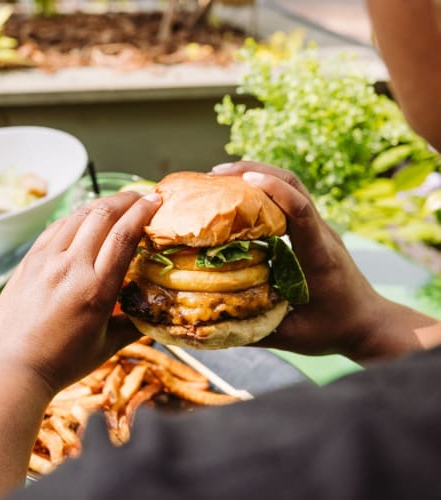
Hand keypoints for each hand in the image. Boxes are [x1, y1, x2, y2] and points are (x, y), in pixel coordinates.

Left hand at [0, 190, 161, 393]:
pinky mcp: (28, 262)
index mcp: (96, 288)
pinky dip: (74, 218)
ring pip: (77, 216)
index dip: (143, 211)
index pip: (124, 234)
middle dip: (125, 199)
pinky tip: (83, 219)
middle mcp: (70, 267)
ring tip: (115, 204)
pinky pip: (54, 228)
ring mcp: (45, 261)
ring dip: (100, 204)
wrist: (13, 367)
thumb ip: (133, 325)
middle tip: (140, 197)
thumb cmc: (62, 362)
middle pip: (102, 214)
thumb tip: (152, 314)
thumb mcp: (106, 346)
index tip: (155, 199)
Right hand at [212, 161, 438, 360]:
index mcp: (318, 255)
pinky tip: (238, 195)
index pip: (301, 210)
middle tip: (214, 175)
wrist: (369, 323)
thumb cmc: (333, 330)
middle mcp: (321, 234)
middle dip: (254, 171)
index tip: (244, 180)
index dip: (274, 189)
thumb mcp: (293, 337)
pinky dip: (263, 188)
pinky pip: (289, 197)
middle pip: (293, 184)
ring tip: (219, 178)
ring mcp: (319, 228)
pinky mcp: (313, 230)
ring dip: (257, 174)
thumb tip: (207, 328)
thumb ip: (253, 332)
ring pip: (292, 185)